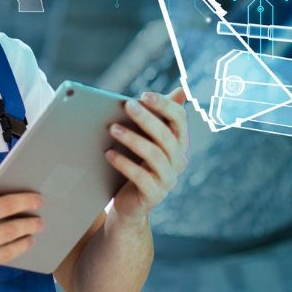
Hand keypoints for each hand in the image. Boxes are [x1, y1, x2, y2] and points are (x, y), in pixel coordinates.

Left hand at [106, 87, 189, 219]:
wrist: (129, 202)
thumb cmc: (137, 163)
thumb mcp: (147, 139)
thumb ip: (159, 115)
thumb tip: (183, 90)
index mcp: (179, 143)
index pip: (180, 119)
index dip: (164, 105)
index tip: (143, 95)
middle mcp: (178, 161)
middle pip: (166, 135)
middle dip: (146, 118)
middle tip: (127, 105)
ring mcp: (168, 180)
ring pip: (154, 155)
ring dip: (132, 139)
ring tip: (112, 128)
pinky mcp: (154, 195)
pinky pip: (140, 177)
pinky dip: (124, 163)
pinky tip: (108, 153)